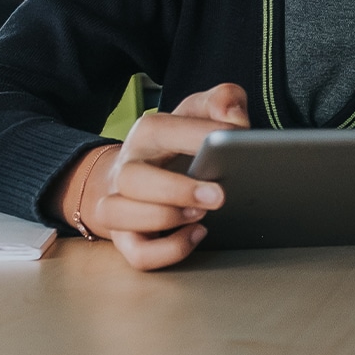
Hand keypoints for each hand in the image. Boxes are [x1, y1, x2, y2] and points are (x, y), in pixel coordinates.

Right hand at [60, 83, 248, 269]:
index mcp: (146, 134)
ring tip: (201, 215)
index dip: (197, 135)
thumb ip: (222, 100)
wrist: (141, 171)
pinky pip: (136, 253)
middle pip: (133, 179)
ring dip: (163, 219)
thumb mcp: (199, 112)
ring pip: (120, 215)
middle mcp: (127, 168)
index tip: (235, 141)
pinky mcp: (127, 238)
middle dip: (177, 190)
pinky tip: (196, 235)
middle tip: (219, 196)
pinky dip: (166, 251)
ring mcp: (120, 204)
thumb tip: (234, 117)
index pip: (162, 130)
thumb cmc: (178, 142)